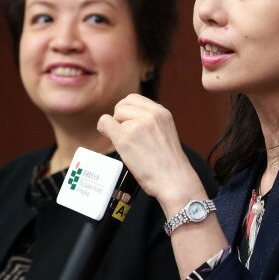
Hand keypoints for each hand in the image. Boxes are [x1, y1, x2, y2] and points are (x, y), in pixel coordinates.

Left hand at [97, 94, 203, 209]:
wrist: (174, 181)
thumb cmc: (169, 164)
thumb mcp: (165, 132)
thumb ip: (149, 122)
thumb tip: (124, 118)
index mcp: (161, 112)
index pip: (133, 99)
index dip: (126, 111)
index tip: (127, 124)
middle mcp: (151, 115)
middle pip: (122, 105)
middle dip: (119, 119)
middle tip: (124, 136)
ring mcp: (137, 125)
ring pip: (113, 115)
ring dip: (115, 128)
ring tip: (127, 145)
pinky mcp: (125, 138)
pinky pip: (105, 123)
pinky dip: (104, 130)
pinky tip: (113, 141)